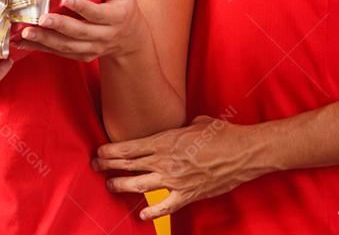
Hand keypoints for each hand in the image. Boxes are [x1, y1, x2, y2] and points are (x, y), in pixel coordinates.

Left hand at [15, 0, 148, 62]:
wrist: (129, 35)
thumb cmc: (123, 4)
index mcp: (117, 16)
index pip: (97, 13)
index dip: (81, 6)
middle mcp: (105, 35)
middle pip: (80, 32)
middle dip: (59, 26)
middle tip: (41, 18)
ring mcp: (94, 48)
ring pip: (68, 46)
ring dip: (46, 40)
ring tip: (27, 33)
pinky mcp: (84, 56)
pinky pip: (62, 54)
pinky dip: (43, 49)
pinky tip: (25, 43)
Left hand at [91, 116, 267, 220]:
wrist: (244, 153)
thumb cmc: (223, 134)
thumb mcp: (198, 122)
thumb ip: (184, 125)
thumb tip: (185, 126)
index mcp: (166, 140)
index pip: (130, 147)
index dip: (111, 151)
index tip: (99, 151)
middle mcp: (166, 160)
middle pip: (129, 164)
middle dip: (108, 166)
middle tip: (95, 166)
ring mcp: (175, 179)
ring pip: (139, 185)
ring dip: (121, 185)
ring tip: (110, 185)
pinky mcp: (188, 194)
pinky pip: (165, 206)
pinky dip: (152, 213)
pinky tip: (141, 215)